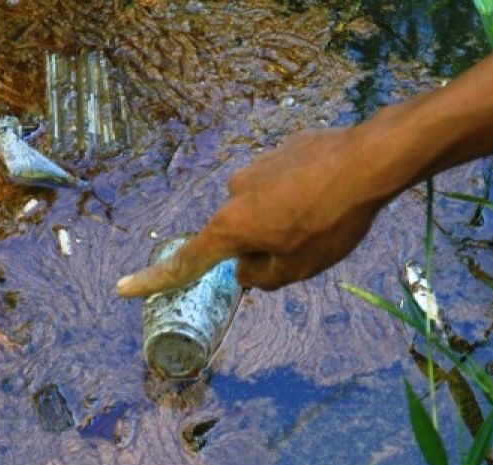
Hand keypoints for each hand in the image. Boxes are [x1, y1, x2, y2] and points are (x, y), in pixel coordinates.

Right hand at [115, 126, 396, 295]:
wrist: (370, 159)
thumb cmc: (331, 221)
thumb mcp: (298, 269)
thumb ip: (263, 277)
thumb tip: (246, 269)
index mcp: (230, 228)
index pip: (186, 262)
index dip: (153, 280)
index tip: (123, 288)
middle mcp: (234, 193)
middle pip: (238, 233)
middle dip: (262, 244)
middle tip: (303, 246)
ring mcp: (257, 166)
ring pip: (263, 206)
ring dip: (284, 216)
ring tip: (325, 216)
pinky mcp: (283, 148)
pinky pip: (284, 181)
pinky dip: (300, 192)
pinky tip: (330, 192)